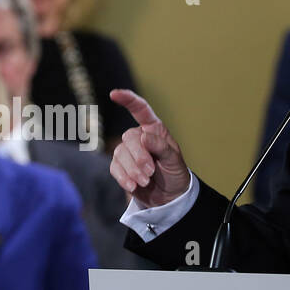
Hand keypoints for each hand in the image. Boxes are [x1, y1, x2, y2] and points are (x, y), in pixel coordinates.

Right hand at [108, 89, 191, 206]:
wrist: (169, 196)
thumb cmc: (175, 172)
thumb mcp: (174, 160)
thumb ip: (161, 147)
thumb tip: (143, 136)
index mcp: (153, 129)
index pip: (140, 109)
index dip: (127, 99)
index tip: (114, 94)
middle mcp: (138, 137)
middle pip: (129, 139)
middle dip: (139, 157)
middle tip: (151, 172)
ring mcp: (128, 152)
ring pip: (120, 154)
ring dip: (133, 170)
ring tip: (146, 181)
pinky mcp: (120, 167)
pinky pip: (115, 168)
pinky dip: (124, 178)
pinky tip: (133, 186)